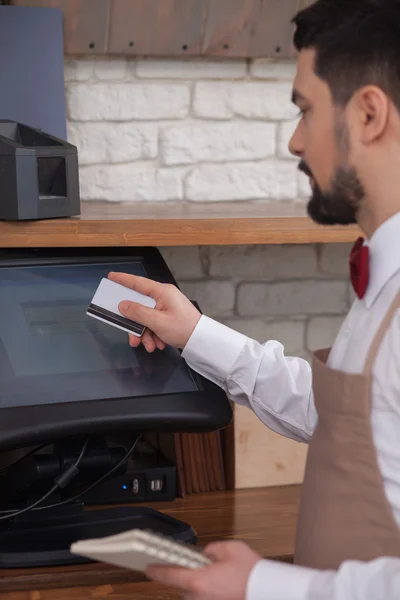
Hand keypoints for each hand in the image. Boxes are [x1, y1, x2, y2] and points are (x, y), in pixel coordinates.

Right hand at [107, 272, 200, 351]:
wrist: (202, 341)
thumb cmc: (184, 328)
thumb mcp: (157, 322)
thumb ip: (138, 313)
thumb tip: (123, 305)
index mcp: (162, 292)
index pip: (138, 282)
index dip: (123, 279)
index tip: (111, 276)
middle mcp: (163, 297)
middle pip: (139, 307)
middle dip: (136, 325)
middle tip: (133, 338)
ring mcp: (166, 307)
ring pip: (145, 318)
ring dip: (145, 334)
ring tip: (151, 346)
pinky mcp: (168, 317)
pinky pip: (153, 324)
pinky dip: (153, 335)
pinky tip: (158, 344)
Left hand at [145, 541, 260, 599]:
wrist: (268, 591)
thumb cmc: (252, 574)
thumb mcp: (231, 549)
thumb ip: (212, 549)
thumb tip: (206, 553)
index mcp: (198, 581)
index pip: (168, 575)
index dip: (156, 570)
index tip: (148, 567)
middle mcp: (199, 598)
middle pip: (183, 586)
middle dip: (191, 576)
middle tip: (205, 567)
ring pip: (195, 594)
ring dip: (202, 587)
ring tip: (222, 578)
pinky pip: (206, 599)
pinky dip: (211, 592)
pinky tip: (224, 586)